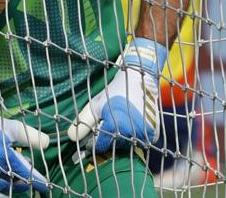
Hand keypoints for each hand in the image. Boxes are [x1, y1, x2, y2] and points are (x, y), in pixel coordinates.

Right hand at [0, 83, 51, 196]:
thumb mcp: (15, 128)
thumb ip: (31, 136)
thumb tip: (47, 143)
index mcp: (2, 154)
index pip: (23, 171)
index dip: (36, 179)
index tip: (45, 185)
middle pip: (14, 182)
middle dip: (25, 182)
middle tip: (33, 180)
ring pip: (3, 188)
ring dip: (14, 187)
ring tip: (22, 182)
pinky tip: (6, 196)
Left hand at [67, 38, 166, 154]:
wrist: (139, 79)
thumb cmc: (114, 91)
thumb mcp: (95, 105)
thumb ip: (82, 122)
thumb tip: (71, 138)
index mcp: (116, 126)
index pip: (100, 146)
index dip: (94, 142)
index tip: (92, 136)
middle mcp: (132, 133)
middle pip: (114, 146)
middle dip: (108, 138)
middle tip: (108, 124)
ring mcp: (145, 134)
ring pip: (126, 144)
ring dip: (121, 137)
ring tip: (120, 121)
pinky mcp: (154, 133)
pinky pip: (139, 141)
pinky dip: (133, 136)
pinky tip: (131, 123)